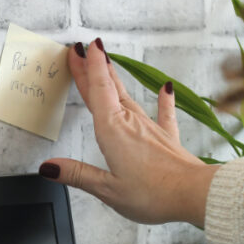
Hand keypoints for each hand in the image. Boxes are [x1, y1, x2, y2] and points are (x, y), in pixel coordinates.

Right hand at [39, 38, 218, 227]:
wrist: (194, 194)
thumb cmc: (154, 193)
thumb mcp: (107, 189)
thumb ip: (77, 175)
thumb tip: (49, 167)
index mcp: (113, 131)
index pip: (96, 91)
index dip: (87, 68)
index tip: (80, 48)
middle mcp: (131, 123)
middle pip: (108, 89)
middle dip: (95, 67)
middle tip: (84, 50)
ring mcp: (150, 128)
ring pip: (128, 97)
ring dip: (115, 80)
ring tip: (108, 65)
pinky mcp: (166, 138)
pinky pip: (164, 113)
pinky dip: (163, 100)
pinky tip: (166, 88)